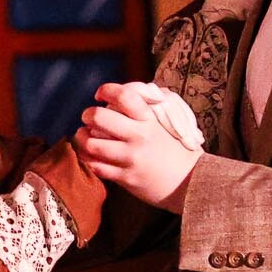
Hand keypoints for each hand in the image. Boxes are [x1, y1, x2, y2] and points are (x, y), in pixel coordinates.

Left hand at [77, 82, 201, 212]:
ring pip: (92, 144)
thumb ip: (148, 106)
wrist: (190, 181)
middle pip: (99, 117)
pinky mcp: (126, 178)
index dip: (106, 90)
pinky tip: (91, 155)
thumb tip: (125, 92)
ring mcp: (131, 158)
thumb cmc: (177, 148)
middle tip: (88, 117)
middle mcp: (139, 136)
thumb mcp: (168, 122)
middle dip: (88, 115)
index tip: (100, 95)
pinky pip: (96, 166)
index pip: (124, 96)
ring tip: (84, 137)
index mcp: (150, 119)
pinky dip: (89, 159)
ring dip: (82, 138)